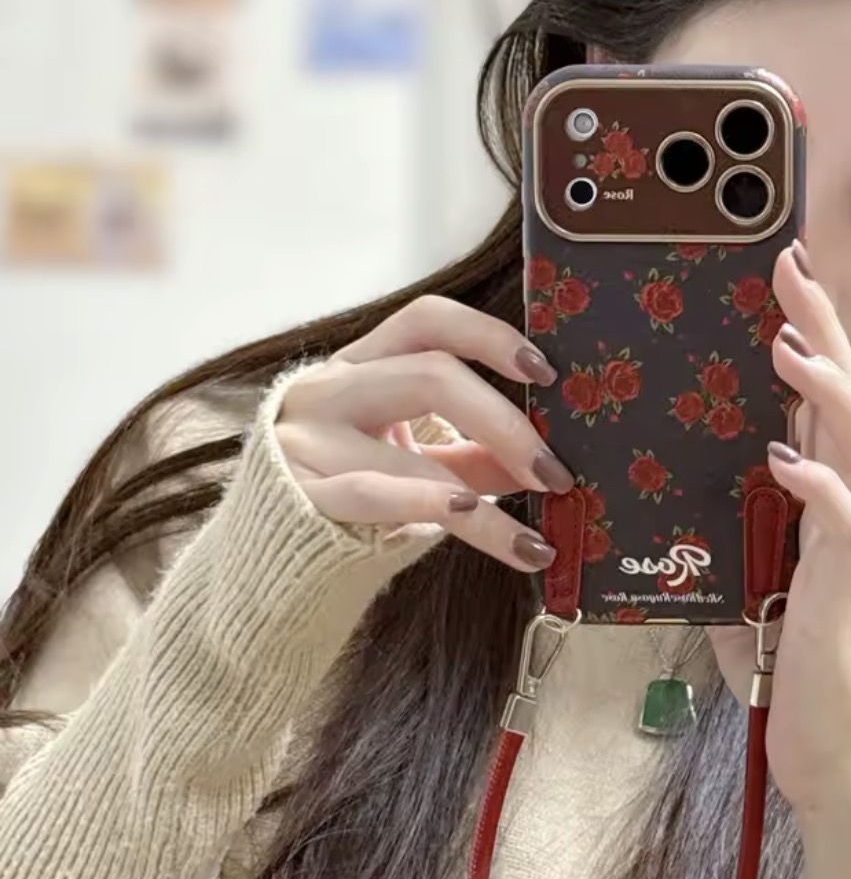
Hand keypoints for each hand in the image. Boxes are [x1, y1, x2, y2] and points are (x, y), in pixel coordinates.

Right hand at [275, 295, 574, 572]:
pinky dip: (431, 502)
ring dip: (486, 493)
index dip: (489, 334)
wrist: (267, 558)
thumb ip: (474, 457)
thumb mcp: (413, 464)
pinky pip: (376, 494)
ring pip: (408, 446)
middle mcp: (329, 389)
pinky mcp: (299, 494)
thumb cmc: (346, 496)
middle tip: (554, 473)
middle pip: (431, 374)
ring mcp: (307, 440)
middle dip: (505, 423)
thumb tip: (547, 460)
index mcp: (361, 366)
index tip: (546, 370)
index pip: (428, 321)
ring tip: (537, 532)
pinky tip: (473, 517)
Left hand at [708, 243, 850, 815]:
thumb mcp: (740, 585)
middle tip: (791, 267)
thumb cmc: (788, 672)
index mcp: (826, 507)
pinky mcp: (847, 596)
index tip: (782, 282)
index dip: (808, 342)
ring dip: (830, 393)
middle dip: (823, 332)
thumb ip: (720, 536)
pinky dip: (822, 487)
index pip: (822, 408)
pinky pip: (847, 528)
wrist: (830, 757)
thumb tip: (663, 498)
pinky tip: (787, 458)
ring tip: (790, 343)